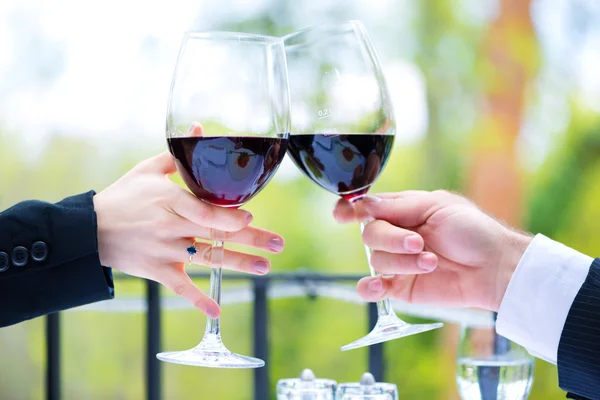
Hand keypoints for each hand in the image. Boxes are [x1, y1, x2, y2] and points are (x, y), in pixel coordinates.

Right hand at [93, 151, 284, 317]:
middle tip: (278, 244)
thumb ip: (177, 154)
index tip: (251, 217)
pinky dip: (199, 300)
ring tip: (265, 267)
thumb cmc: (123, 196)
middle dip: (250, 239)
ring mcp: (165, 251)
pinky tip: (218, 311)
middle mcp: (170, 227)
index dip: (228, 217)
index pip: (204, 211)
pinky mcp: (158, 270)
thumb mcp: (147, 170)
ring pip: (208, 259)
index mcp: (169, 200)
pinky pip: (181, 287)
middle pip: (216, 234)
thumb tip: (198, 127)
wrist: (89, 231)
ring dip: (238, 265)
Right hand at [333, 190, 531, 310]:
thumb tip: (363, 205)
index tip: (342, 215)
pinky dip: (370, 287)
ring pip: (377, 260)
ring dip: (403, 262)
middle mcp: (396, 236)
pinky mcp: (400, 288)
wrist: (494, 267)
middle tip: (419, 244)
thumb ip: (398, 206)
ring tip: (432, 262)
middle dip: (392, 239)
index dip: (351, 210)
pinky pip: (372, 289)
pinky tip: (381, 285)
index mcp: (403, 211)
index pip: (367, 209)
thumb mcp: (436, 206)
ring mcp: (397, 263)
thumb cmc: (472, 230)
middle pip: (370, 235)